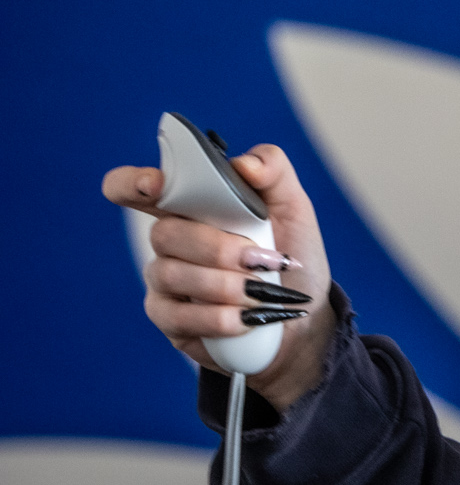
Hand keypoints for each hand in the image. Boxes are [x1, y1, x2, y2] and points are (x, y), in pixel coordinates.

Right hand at [103, 145, 337, 411]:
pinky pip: (178, 316)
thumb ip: (273, 172)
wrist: (302, 313)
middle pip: (163, 233)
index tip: (156, 185)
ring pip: (171, 274)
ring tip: (262, 293)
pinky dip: (220, 318)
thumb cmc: (291, 255)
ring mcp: (164, 280)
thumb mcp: (293, 208)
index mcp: (190, 205)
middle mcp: (169, 240)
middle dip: (216, 248)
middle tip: (260, 259)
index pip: (134, 186)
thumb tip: (244, 164)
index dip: (133, 182)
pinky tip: (247, 319)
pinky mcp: (168, 319)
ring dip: (225, 285)